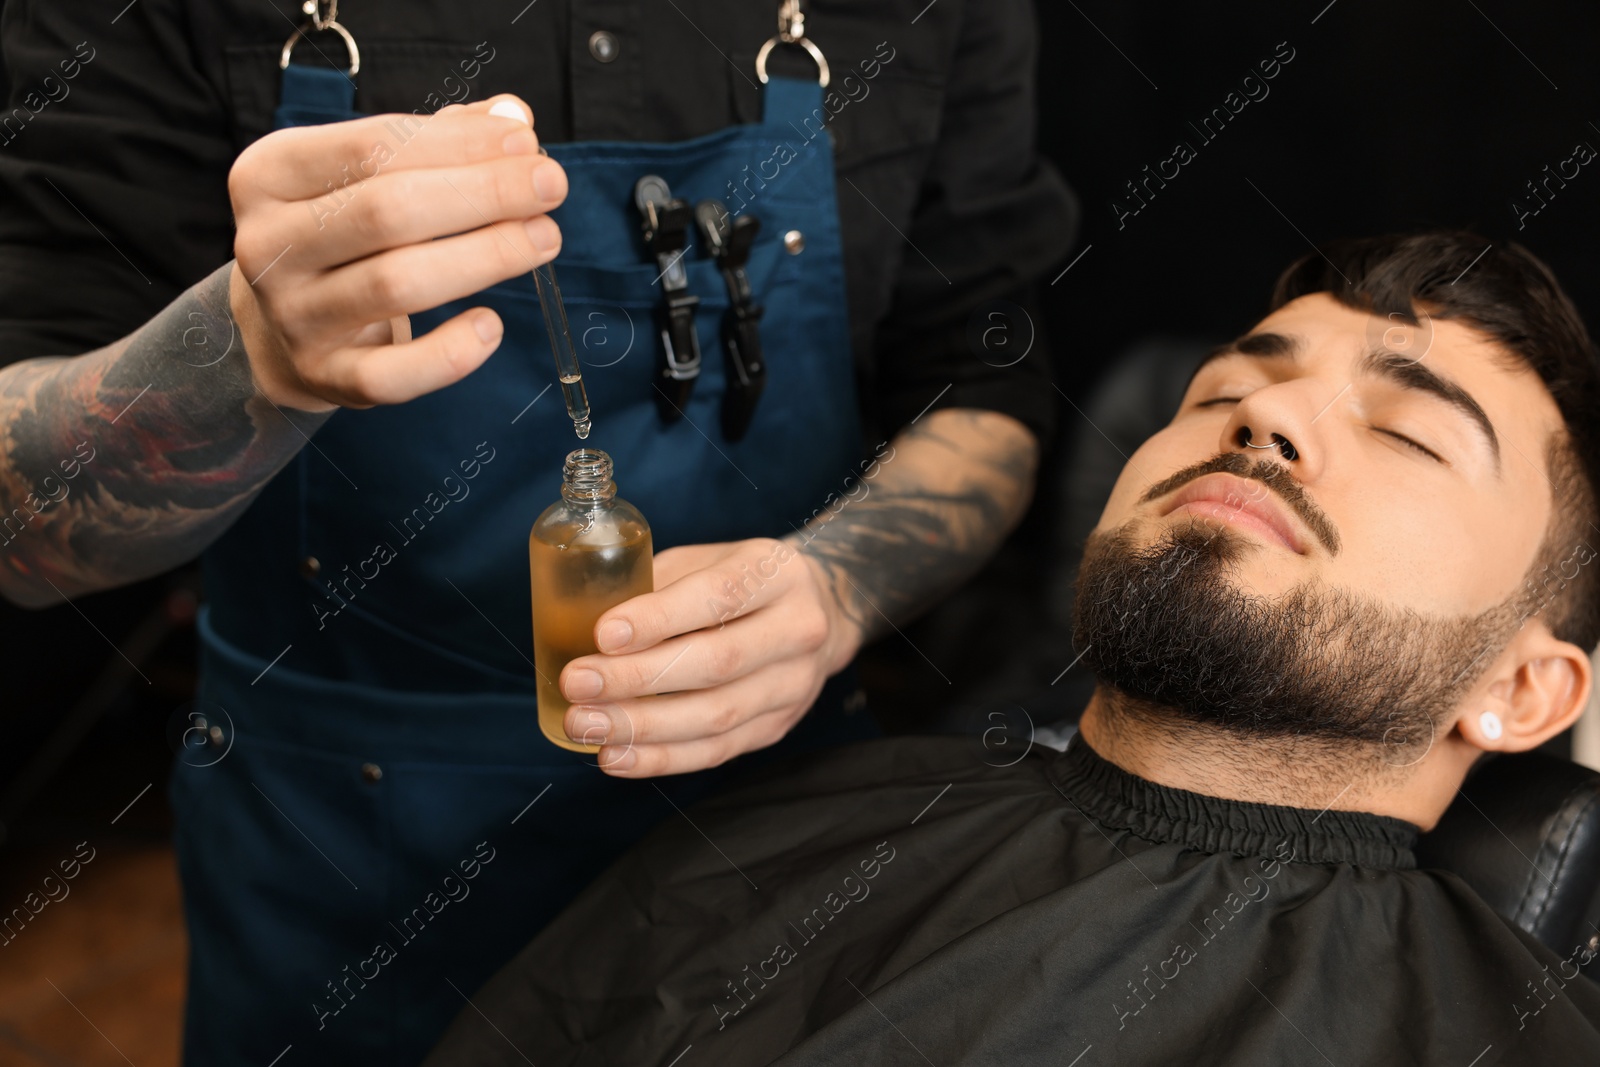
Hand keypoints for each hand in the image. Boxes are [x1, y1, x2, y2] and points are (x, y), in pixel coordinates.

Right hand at [227, 95, 566, 410]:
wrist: (278, 327)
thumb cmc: (340, 232)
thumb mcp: (365, 174)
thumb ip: (438, 142)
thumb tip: (513, 120)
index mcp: (269, 175)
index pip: (370, 146)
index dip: (456, 142)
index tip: (524, 140)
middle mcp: (269, 245)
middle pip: (386, 211)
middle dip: (481, 194)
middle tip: (550, 186)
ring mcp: (292, 316)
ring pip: (396, 285)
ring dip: (484, 258)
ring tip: (545, 238)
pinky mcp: (323, 375)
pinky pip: (391, 375)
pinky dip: (448, 355)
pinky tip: (491, 326)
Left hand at [559, 537, 864, 776]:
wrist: (818, 614)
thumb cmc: (741, 582)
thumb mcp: (709, 561)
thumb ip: (660, 585)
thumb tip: (585, 624)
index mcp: (778, 574)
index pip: (719, 596)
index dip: (659, 618)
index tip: (603, 634)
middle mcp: (798, 629)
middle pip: (717, 662)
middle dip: (639, 679)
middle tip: (578, 684)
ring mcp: (794, 684)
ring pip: (716, 716)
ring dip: (642, 727)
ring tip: (584, 725)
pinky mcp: (778, 726)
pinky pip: (716, 750)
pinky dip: (661, 758)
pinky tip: (615, 756)